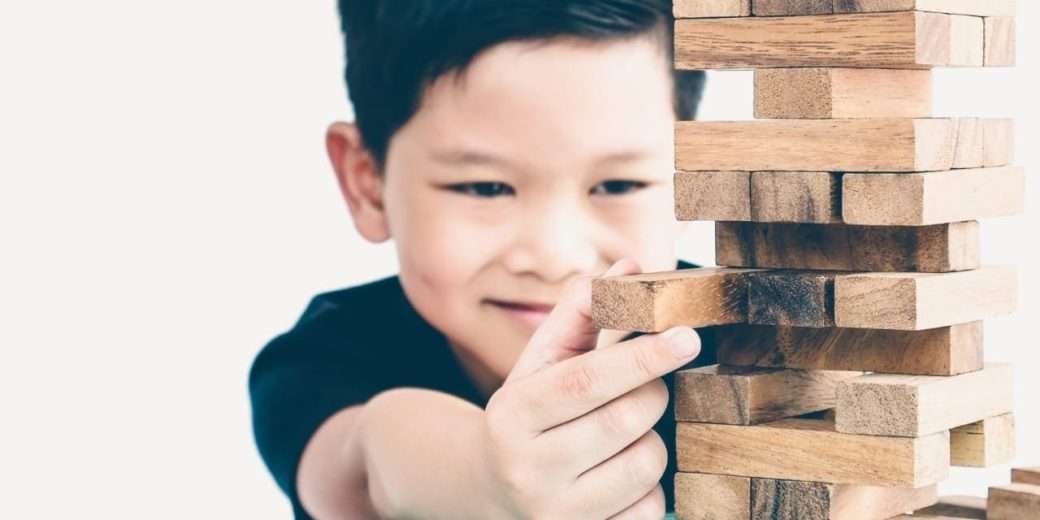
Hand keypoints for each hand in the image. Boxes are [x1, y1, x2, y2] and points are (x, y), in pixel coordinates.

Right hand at [479, 259, 701, 518]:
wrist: (492, 487)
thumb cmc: (530, 412)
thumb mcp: (541, 363)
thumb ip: (581, 314)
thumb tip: (629, 264)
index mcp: (513, 414)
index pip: (587, 380)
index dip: (642, 356)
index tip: (687, 336)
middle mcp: (528, 469)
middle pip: (627, 419)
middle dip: (651, 392)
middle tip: (643, 385)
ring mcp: (557, 514)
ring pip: (647, 462)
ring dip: (649, 439)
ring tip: (619, 435)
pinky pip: (651, 507)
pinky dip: (647, 485)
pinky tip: (615, 475)